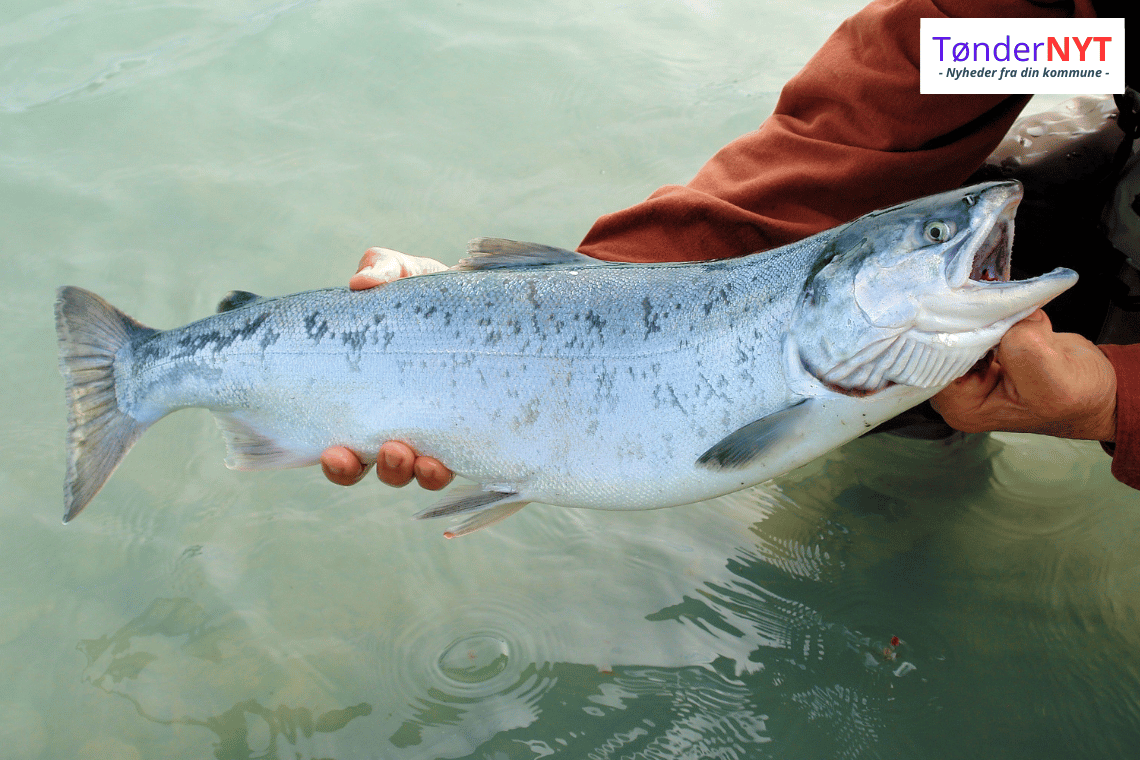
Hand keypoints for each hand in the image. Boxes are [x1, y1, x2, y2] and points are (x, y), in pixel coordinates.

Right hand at [321, 247, 454, 488]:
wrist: (489, 301)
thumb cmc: (434, 293)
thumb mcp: (405, 275)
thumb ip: (381, 269)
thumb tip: (360, 282)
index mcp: (371, 398)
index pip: (344, 443)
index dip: (337, 460)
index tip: (334, 451)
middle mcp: (398, 423)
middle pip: (376, 467)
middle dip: (377, 468)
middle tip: (388, 452)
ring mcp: (435, 431)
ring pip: (415, 472)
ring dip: (411, 472)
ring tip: (415, 458)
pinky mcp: (471, 431)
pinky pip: (457, 462)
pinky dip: (445, 467)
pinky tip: (444, 461)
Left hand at [931, 310, 1116, 440]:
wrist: (1096, 389)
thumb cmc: (1077, 397)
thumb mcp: (1052, 378)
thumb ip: (1023, 348)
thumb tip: (1007, 315)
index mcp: (963, 406)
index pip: (933, 363)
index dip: (946, 333)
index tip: (964, 307)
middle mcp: (957, 389)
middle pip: (939, 343)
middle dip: (961, 316)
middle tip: (980, 293)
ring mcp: (968, 367)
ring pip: (956, 327)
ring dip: (978, 308)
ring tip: (997, 298)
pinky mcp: (982, 346)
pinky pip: (975, 319)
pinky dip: (991, 306)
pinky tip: (1005, 301)